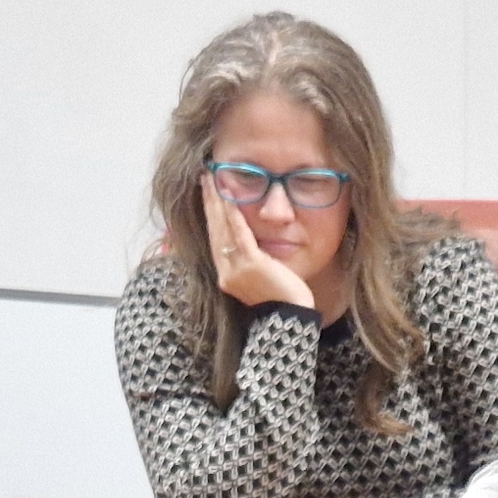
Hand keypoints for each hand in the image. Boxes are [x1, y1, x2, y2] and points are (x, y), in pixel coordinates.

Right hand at [204, 175, 313, 313]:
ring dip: (218, 201)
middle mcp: (226, 273)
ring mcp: (236, 270)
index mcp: (227, 276)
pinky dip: (234, 214)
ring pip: (223, 229)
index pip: (215, 239)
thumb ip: (253, 262)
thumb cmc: (283, 300)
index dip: (210, 215)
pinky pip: (240, 234)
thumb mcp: (262, 279)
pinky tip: (230, 196)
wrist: (291, 319)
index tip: (208, 194)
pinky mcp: (251, 265)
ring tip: (214, 179)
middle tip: (205, 178)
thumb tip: (251, 243)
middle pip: (214, 230)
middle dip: (209, 202)